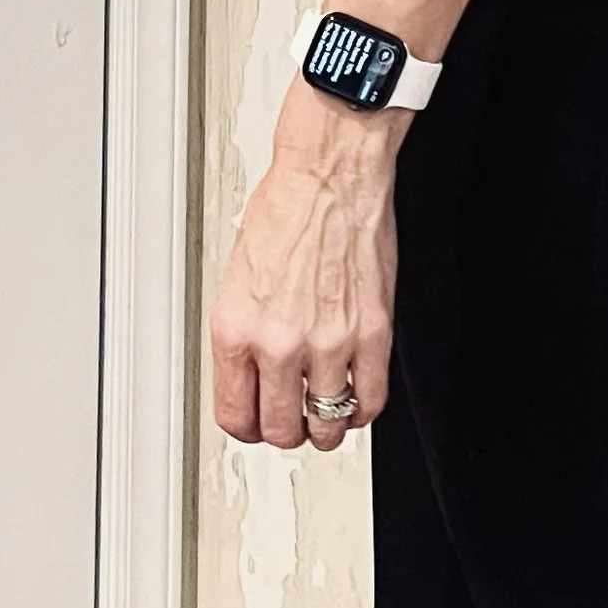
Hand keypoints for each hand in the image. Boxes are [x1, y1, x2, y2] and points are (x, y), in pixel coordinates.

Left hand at [210, 84, 405, 449]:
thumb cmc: (284, 211)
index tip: (254, 424)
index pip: (235, 415)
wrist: (328, 177)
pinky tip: (355, 397)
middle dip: (284, 431)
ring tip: (324, 411)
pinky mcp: (372, 334)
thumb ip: (244, 334)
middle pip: (281, 430)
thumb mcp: (237, 278)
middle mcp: (279, 343)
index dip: (246, 428)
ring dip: (324, 426)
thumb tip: (250, 374)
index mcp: (235, 329)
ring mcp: (328, 343)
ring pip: (327, 425)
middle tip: (290, 418)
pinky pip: (370, 401)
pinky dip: (361, 410)